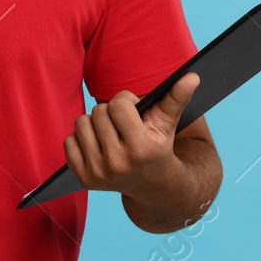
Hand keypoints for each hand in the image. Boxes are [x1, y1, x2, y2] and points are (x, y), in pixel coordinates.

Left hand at [65, 72, 198, 198]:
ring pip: (81, 123)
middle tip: (123, 124)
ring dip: (94, 123)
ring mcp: (99, 173)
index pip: (118, 104)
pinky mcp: (84, 178)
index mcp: (142, 148)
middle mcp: (118, 163)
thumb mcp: (168, 123)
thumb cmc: (158, 145)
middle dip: (111, 112)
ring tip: (110, 133)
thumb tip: (192, 75)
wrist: (152, 185)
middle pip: (98, 112)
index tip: (133, 110)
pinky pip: (69, 140)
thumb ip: (177, 97)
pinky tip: (98, 145)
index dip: (125, 101)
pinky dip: (81, 138)